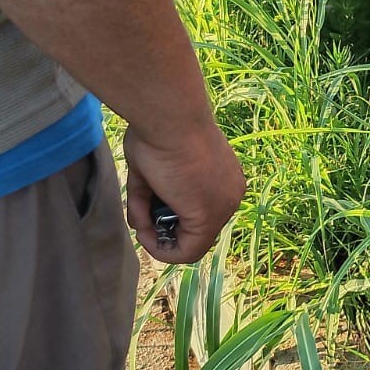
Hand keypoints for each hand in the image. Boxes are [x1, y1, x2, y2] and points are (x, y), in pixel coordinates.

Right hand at [124, 121, 245, 263]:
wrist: (169, 116)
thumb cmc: (158, 132)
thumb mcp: (154, 169)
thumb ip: (151, 198)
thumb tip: (141, 224)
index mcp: (224, 177)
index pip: (198, 211)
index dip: (168, 217)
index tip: (146, 208)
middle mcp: (231, 193)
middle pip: (194, 228)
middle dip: (163, 227)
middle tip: (142, 212)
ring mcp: (224, 206)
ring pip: (190, 243)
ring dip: (158, 238)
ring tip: (139, 215)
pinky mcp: (208, 217)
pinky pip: (186, 252)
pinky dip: (160, 249)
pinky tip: (144, 231)